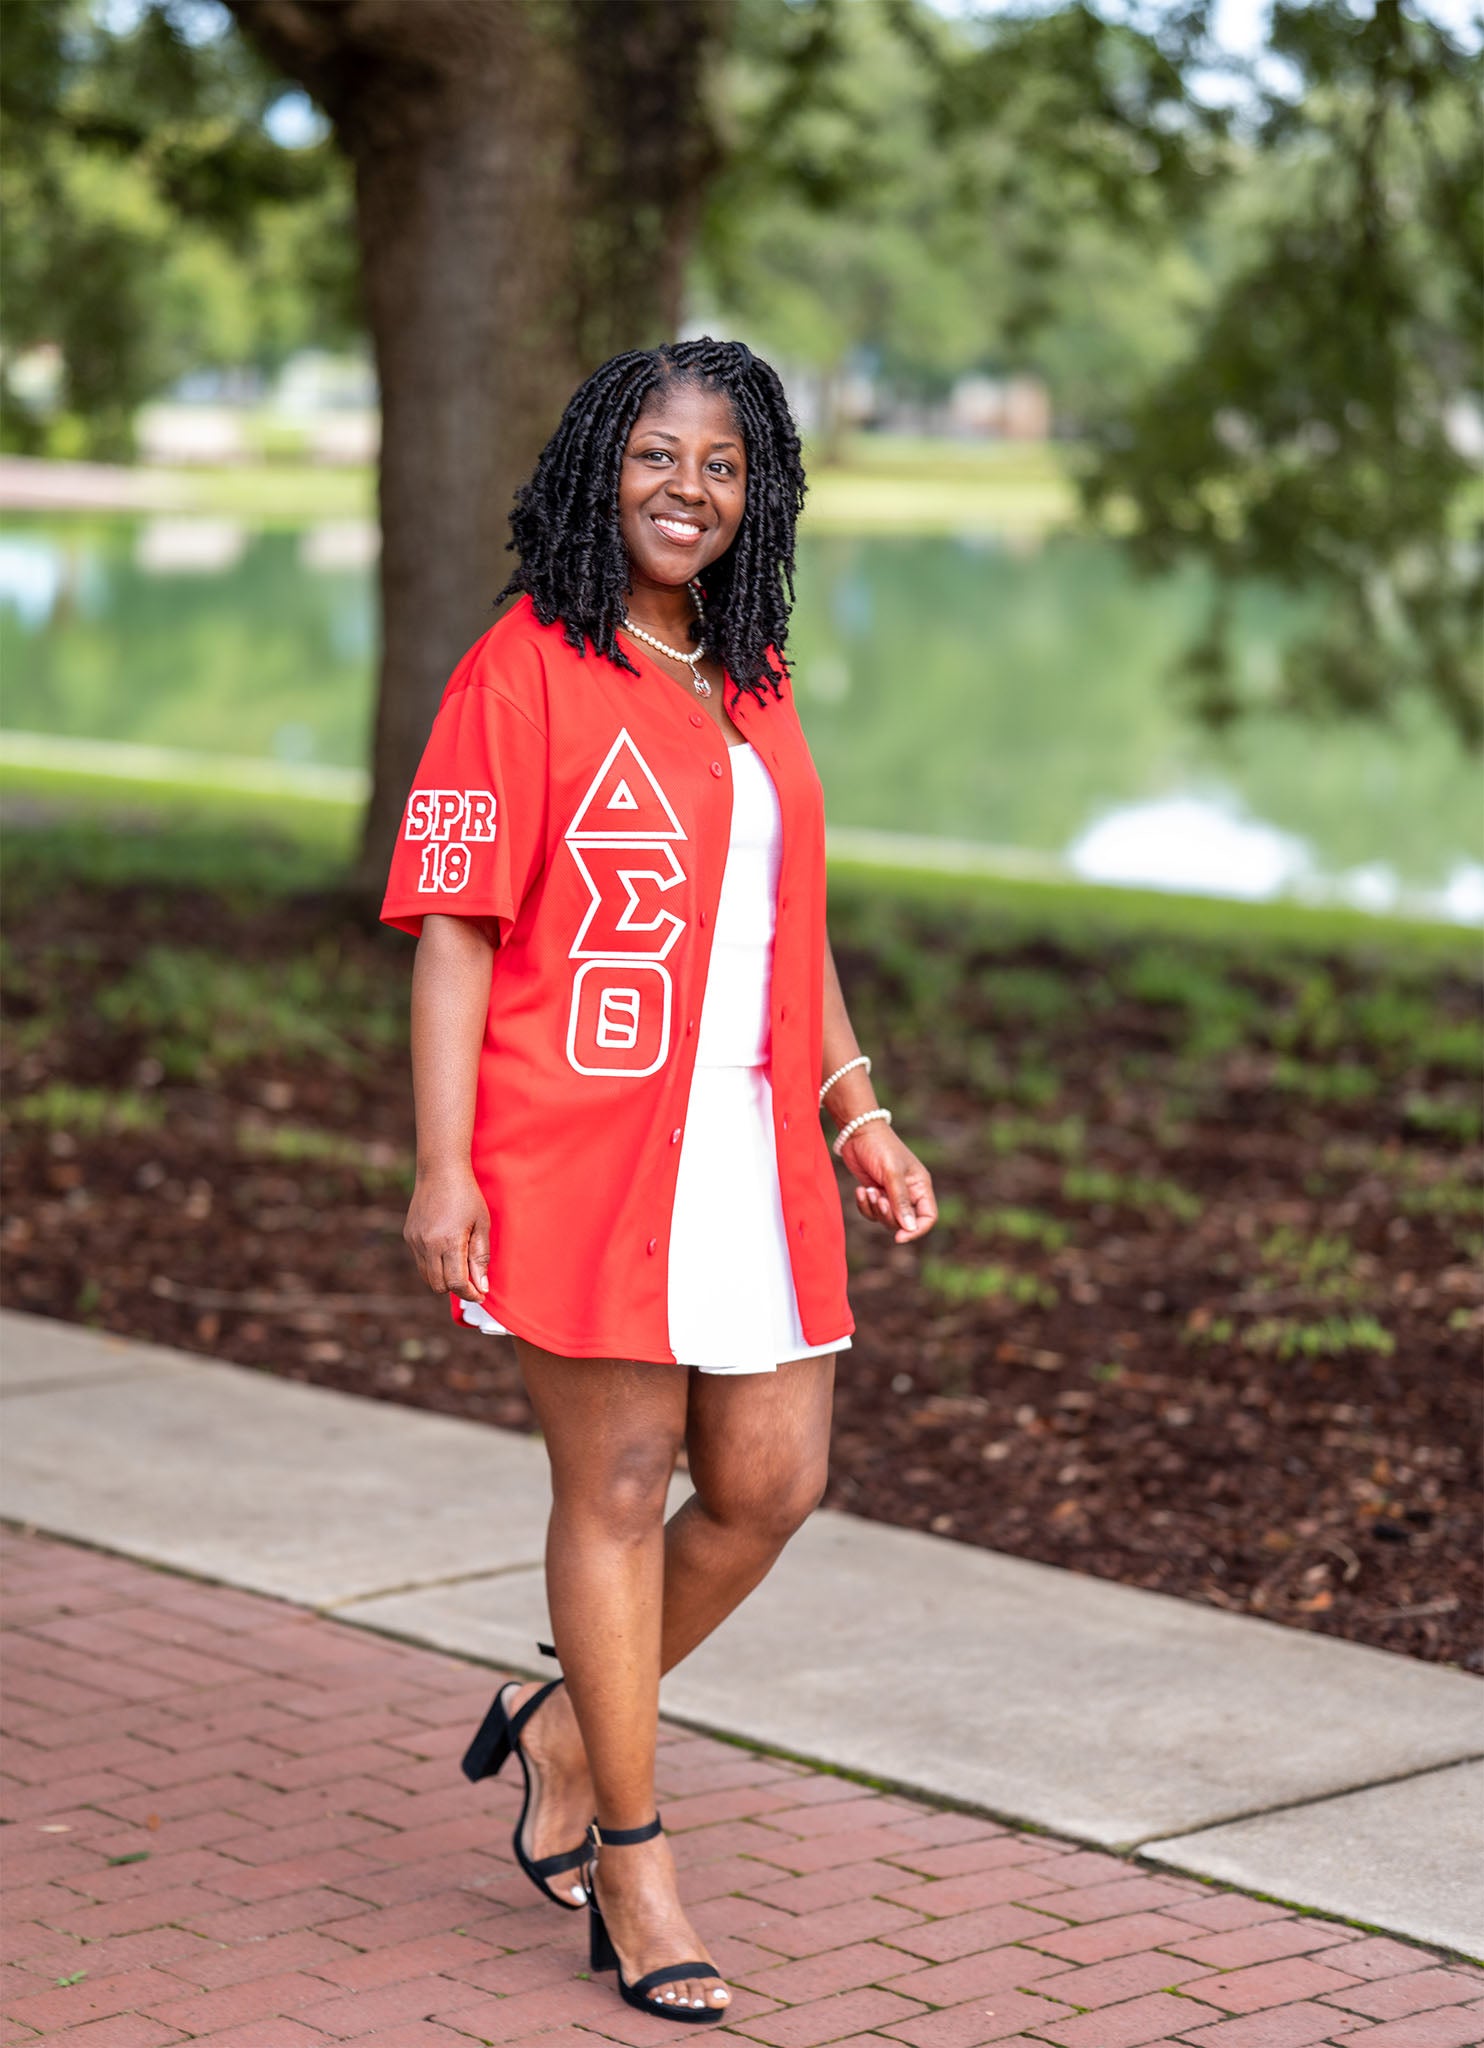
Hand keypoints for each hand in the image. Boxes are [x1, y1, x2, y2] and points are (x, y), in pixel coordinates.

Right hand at [403, 1165, 489, 1300]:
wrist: (440, 1170)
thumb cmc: (466, 1195)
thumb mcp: (482, 1225)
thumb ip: (480, 1258)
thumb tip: (481, 1286)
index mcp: (449, 1242)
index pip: (456, 1283)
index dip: (470, 1293)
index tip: (480, 1294)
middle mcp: (427, 1244)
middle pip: (439, 1285)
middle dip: (456, 1288)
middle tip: (472, 1280)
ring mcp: (415, 1241)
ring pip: (427, 1277)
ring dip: (444, 1278)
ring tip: (459, 1265)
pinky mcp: (409, 1236)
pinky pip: (420, 1262)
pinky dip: (433, 1265)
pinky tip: (446, 1250)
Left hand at [841, 1122, 937, 1244]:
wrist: (857, 1132)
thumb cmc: (879, 1147)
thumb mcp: (891, 1173)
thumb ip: (900, 1201)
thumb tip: (909, 1228)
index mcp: (920, 1186)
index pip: (928, 1217)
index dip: (916, 1230)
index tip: (899, 1237)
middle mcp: (909, 1192)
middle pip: (904, 1222)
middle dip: (888, 1215)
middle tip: (877, 1198)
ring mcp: (891, 1194)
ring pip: (886, 1219)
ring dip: (874, 1209)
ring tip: (867, 1190)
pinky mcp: (876, 1192)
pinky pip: (872, 1212)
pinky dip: (864, 1205)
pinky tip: (860, 1190)